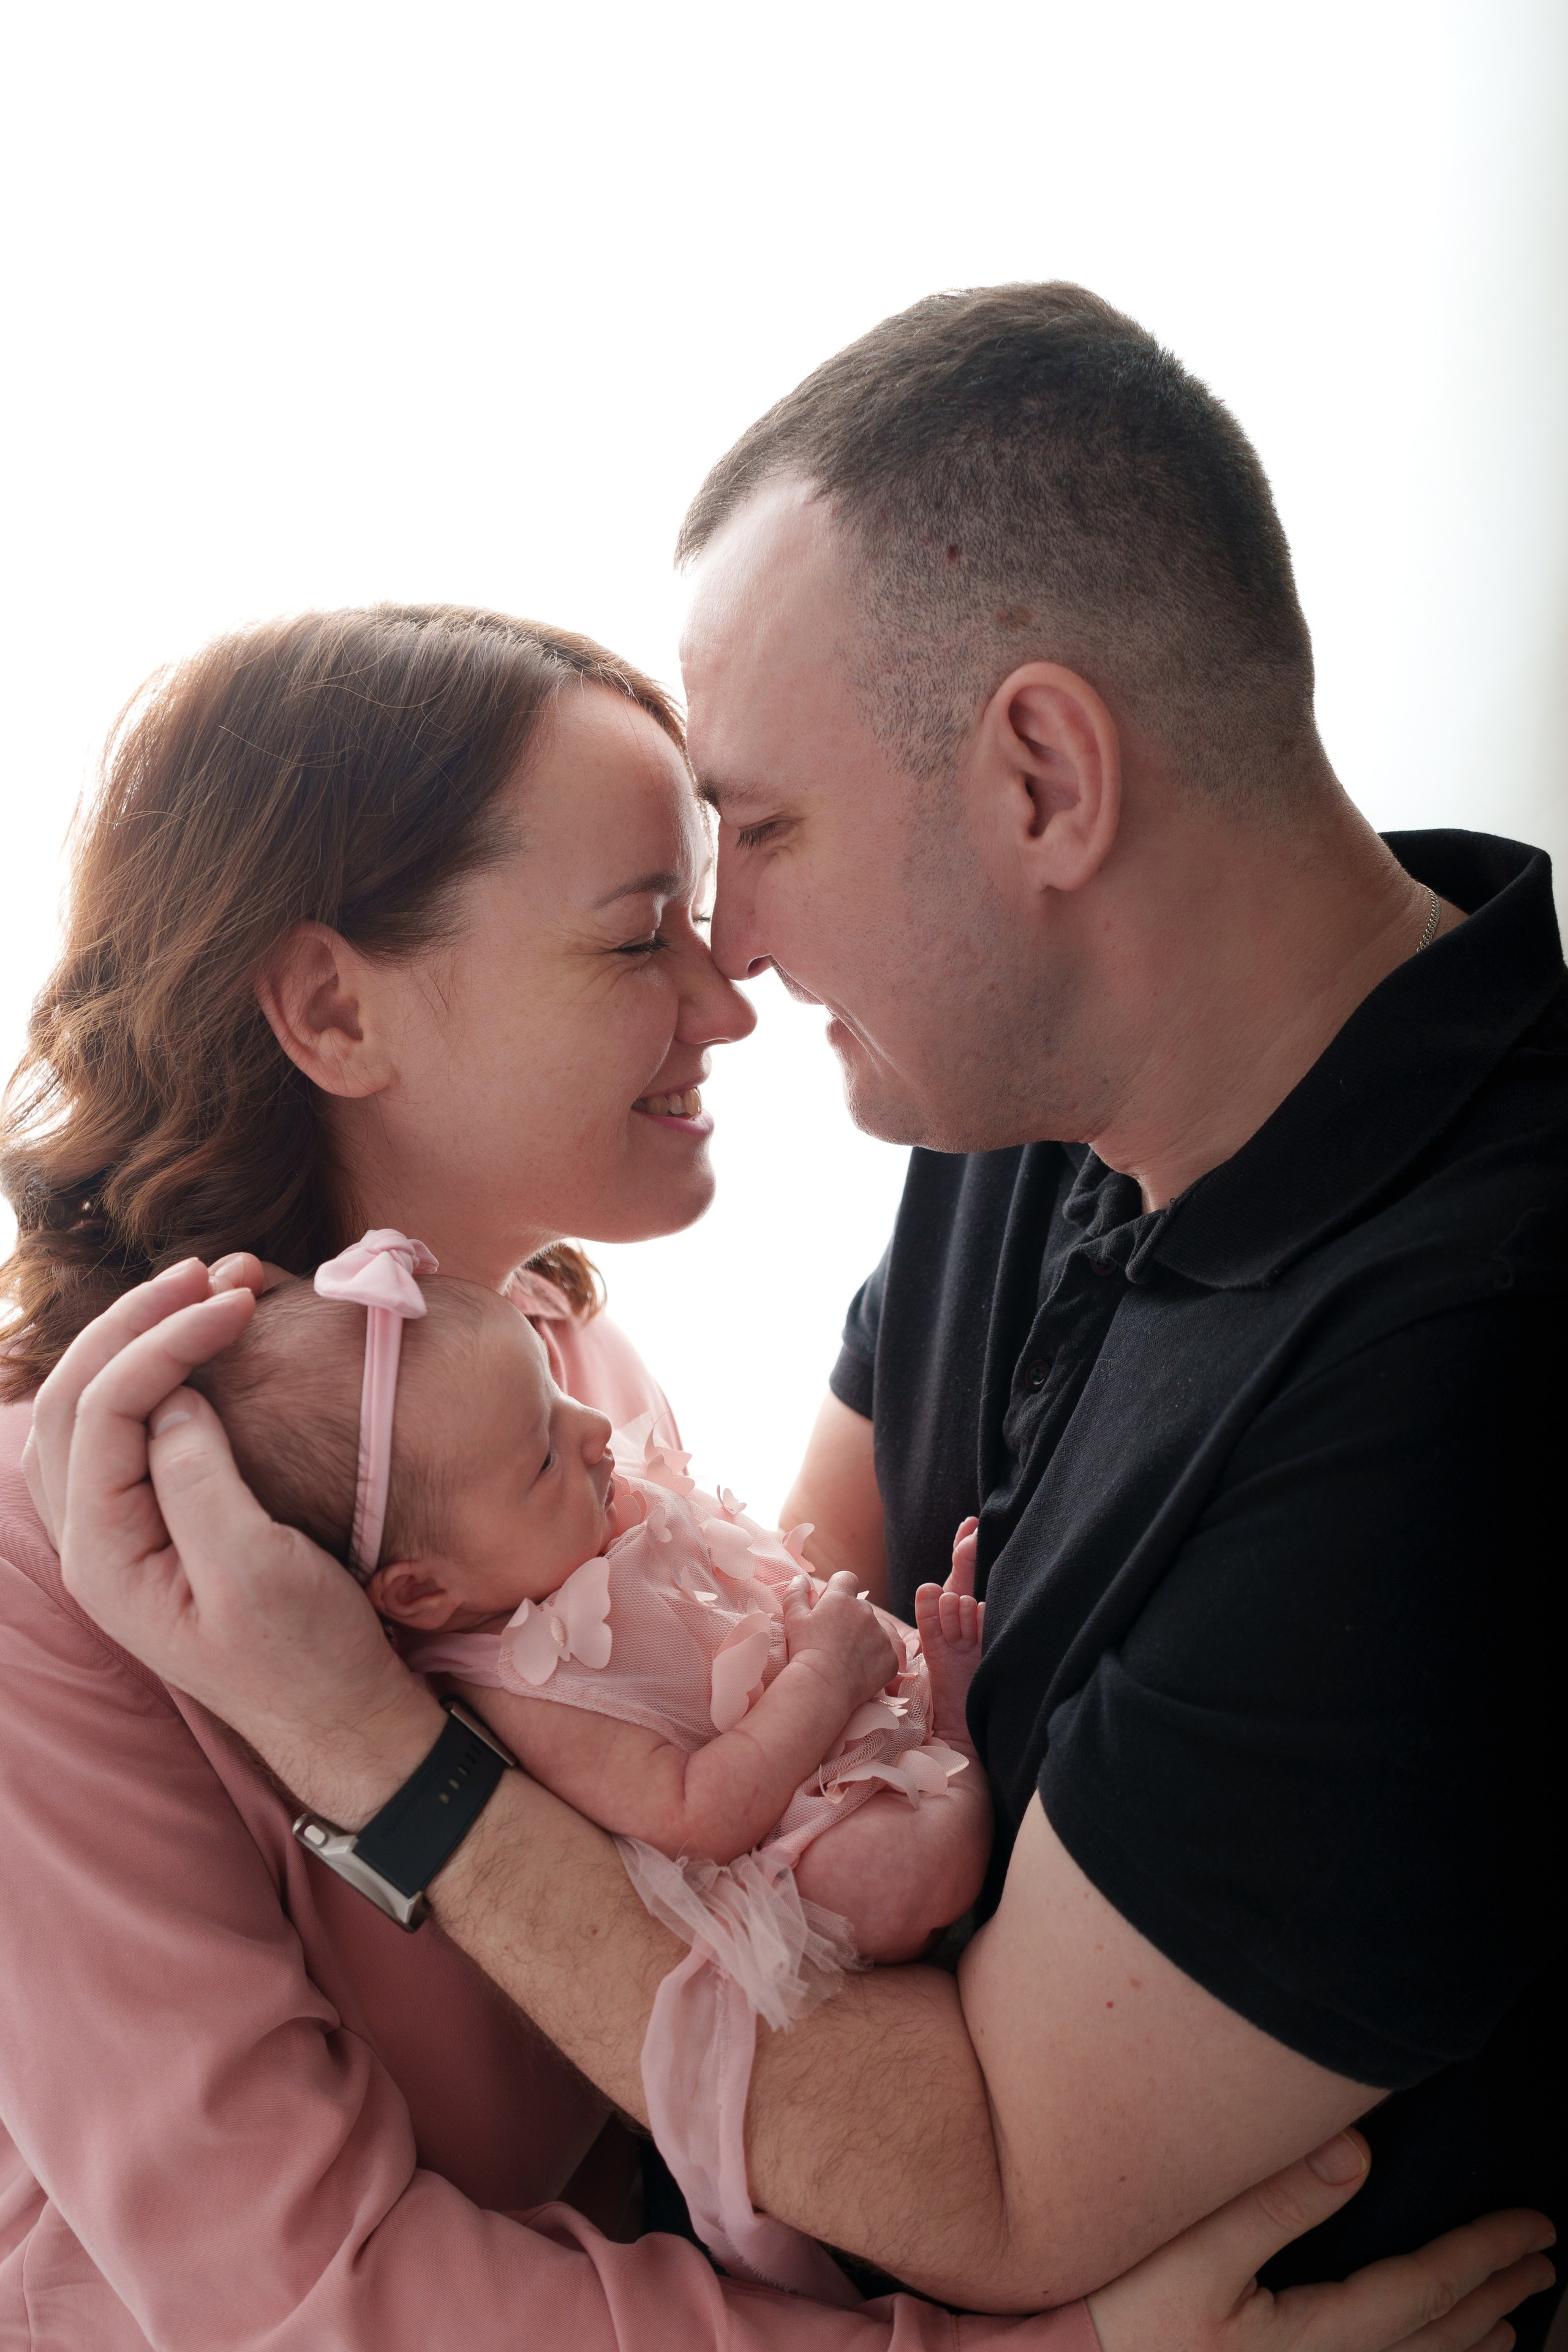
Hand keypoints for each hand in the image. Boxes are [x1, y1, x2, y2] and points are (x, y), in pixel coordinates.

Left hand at [33, 1259, 441, 1826]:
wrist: (340, 1721)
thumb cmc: (308, 1656)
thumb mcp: (257, 1571)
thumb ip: (199, 1480)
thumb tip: (172, 1395)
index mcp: (105, 1557)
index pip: (104, 1411)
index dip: (164, 1341)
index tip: (239, 1302)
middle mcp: (91, 1546)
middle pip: (74, 1401)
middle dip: (134, 1324)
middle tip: (209, 1275)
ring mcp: (118, 1540)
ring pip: (87, 1415)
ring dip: (134, 1343)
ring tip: (200, 1292)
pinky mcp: (154, 1533)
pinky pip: (120, 1438)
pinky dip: (148, 1380)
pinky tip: (193, 1351)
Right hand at [785, 1569, 900, 1707]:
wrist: (823, 1685)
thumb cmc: (805, 1650)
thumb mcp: (793, 1618)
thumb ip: (796, 1593)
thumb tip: (801, 1578)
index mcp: (842, 1599)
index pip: (846, 1579)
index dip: (837, 1590)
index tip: (827, 1606)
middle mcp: (866, 1612)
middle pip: (860, 1607)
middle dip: (850, 1617)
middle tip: (833, 1639)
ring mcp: (882, 1635)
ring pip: (875, 1630)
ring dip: (864, 1638)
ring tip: (846, 1657)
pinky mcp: (891, 1658)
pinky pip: (886, 1653)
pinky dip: (875, 1659)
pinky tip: (859, 1670)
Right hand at [1087, 2130, 1553, 2351]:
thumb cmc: (1124, 2315)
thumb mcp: (1196, 2249)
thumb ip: (1277, 2200)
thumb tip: (1358, 2153)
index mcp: (1313, 2336)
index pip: (1424, 2289)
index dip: (1483, 2255)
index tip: (1533, 2227)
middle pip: (1434, 2335)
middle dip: (1496, 2294)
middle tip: (1544, 2263)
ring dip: (1470, 2339)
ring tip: (1511, 2322)